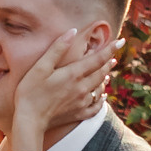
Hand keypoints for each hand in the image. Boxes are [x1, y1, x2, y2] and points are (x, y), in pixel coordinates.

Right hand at [10, 28, 111, 150]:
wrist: (29, 120)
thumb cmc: (30, 91)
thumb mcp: (41, 66)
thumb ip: (57, 48)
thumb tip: (73, 31)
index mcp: (74, 74)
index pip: (98, 58)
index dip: (110, 49)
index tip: (120, 41)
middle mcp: (82, 88)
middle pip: (101, 73)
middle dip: (108, 63)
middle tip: (113, 56)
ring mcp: (82, 102)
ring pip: (100, 88)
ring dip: (104, 79)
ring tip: (107, 73)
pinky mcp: (78, 114)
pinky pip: (96, 106)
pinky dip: (101, 99)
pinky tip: (102, 96)